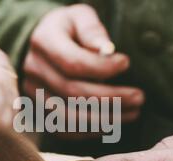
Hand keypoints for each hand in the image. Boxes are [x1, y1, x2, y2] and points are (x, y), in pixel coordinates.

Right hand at [24, 4, 144, 137]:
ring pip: (68, 117)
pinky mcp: (40, 113)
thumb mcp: (80, 17)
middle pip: (72, 92)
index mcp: (43, 43)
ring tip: (133, 113)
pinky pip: (64, 130)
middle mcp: (34, 71)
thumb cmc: (69, 29)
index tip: (127, 63)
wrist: (44, 46)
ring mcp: (34, 95)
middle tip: (139, 97)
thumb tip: (107, 51)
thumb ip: (93, 31)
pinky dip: (91, 130)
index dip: (102, 68)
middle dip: (111, 98)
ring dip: (104, 119)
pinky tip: (113, 123)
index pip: (72, 63)